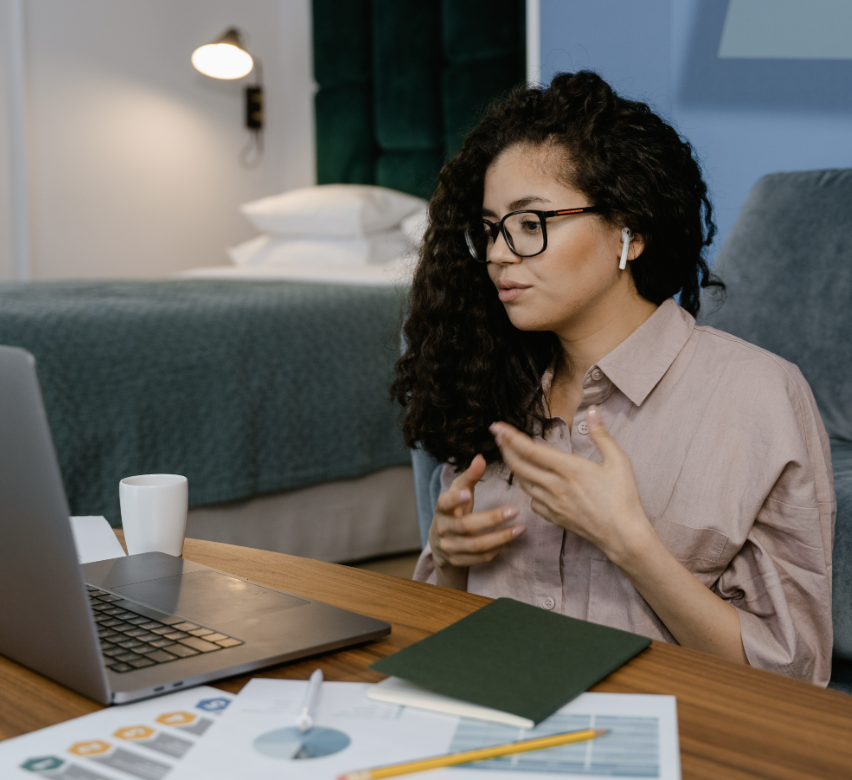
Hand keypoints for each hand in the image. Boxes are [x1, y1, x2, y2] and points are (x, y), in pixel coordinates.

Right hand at [428, 454, 524, 580]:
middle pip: (466, 526)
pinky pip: (479, 558)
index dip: (455, 500)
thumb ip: (470, 476)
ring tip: (521, 528)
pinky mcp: (457, 561)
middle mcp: (443, 529)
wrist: (441, 542)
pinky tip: (509, 540)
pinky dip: (496, 549)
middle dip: (492, 519)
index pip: (445, 503)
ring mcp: (449, 547)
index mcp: (442, 509)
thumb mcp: (459, 492)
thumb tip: (481, 458)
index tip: (468, 494)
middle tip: (515, 510)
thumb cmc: (455, 510)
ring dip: (501, 537)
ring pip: (476, 545)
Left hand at [489, 407, 651, 564]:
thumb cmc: (623, 498)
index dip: (511, 437)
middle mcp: (555, 486)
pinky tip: (531, 483)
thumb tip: (592, 411)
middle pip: (519, 466)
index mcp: (569, 469)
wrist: (623, 536)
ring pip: (523, 483)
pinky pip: (533, 501)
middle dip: (505, 448)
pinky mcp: (554, 517)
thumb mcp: (618, 461)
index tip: (498, 427)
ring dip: (514, 467)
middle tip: (497, 436)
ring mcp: (552, 504)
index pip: (531, 450)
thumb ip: (601, 434)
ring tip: (510, 455)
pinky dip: (528, 489)